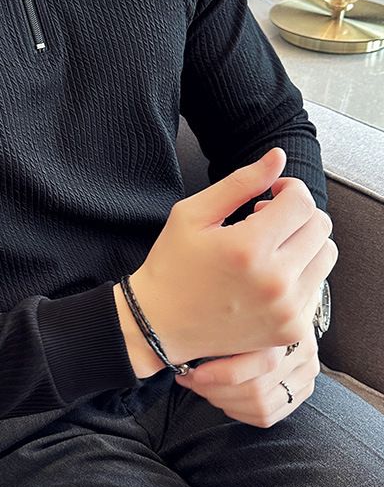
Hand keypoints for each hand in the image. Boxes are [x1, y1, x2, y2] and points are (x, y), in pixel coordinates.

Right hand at [128, 147, 336, 369]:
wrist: (160, 325)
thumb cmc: (171, 266)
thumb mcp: (192, 215)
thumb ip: (239, 183)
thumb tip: (278, 157)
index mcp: (248, 247)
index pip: (301, 201)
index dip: (288, 188)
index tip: (270, 194)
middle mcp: (274, 281)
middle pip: (320, 226)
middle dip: (297, 213)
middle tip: (265, 220)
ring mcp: (286, 309)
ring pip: (326, 255)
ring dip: (303, 242)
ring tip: (269, 248)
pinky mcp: (291, 329)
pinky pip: (317, 287)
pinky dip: (299, 274)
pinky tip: (267, 276)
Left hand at [174, 280, 321, 427]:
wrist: (279, 299)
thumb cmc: (246, 300)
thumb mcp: (236, 298)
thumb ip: (221, 313)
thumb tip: (186, 332)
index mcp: (289, 323)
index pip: (262, 362)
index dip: (223, 373)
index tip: (193, 372)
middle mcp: (303, 350)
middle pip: (257, 389)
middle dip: (215, 389)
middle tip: (190, 379)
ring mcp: (306, 372)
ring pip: (261, 406)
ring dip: (223, 401)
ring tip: (202, 386)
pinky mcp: (302, 389)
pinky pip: (267, 415)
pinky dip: (238, 411)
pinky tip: (221, 397)